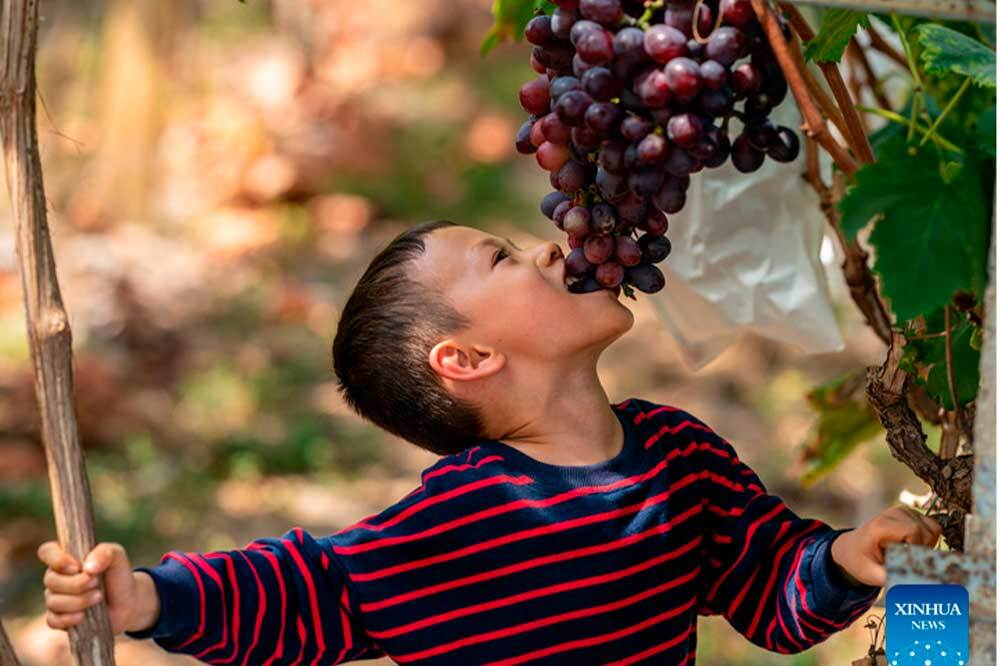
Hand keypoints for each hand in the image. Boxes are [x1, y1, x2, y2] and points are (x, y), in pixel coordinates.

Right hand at [37, 540, 158, 634]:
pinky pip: (53, 620)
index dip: (57, 560)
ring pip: (53, 601)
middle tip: (97, 583)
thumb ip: (104, 553)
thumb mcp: (117, 556)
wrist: (127, 601)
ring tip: (98, 597)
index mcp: (66, 557)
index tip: (77, 567)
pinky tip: (83, 616)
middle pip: (50, 580)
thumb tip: (88, 568)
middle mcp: (57, 577)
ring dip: (78, 601)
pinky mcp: (59, 618)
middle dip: (76, 584)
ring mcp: (56, 598)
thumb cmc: (118, 574)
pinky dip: (69, 619)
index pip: (46, 551)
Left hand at [830, 506, 942, 587]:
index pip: (914, 531)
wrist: (850, 548)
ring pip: (933, 528)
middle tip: (909, 560)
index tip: (912, 561)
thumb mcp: (871, 574)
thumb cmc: (860, 561)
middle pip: (927, 530)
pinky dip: (928, 539)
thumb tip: (919, 586)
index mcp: (882, 526)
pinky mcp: (909, 514)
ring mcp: (902, 511)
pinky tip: (913, 546)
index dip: (919, 548)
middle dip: (925, 549)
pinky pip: (932, 526)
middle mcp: (893, 514)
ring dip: (928, 545)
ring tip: (910, 553)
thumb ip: (894, 579)